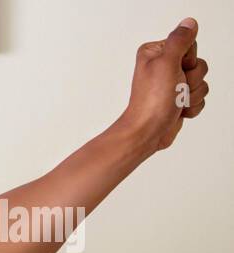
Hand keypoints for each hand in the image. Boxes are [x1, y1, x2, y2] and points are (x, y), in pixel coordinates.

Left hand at [120, 18, 208, 152]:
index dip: (188, 60)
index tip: (175, 71)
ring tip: (174, 102)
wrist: (147, 131)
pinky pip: (200, 97)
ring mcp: (172, 84)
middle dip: (191, 80)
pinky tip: (177, 111)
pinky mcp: (178, 99)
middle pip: (198, 64)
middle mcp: (163, 66)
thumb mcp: (166, 63)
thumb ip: (179, 41)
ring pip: (201, 82)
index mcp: (156, 53)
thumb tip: (188, 24)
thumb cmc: (152, 101)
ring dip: (191, 95)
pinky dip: (192, 106)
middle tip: (175, 89)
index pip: (189, 45)